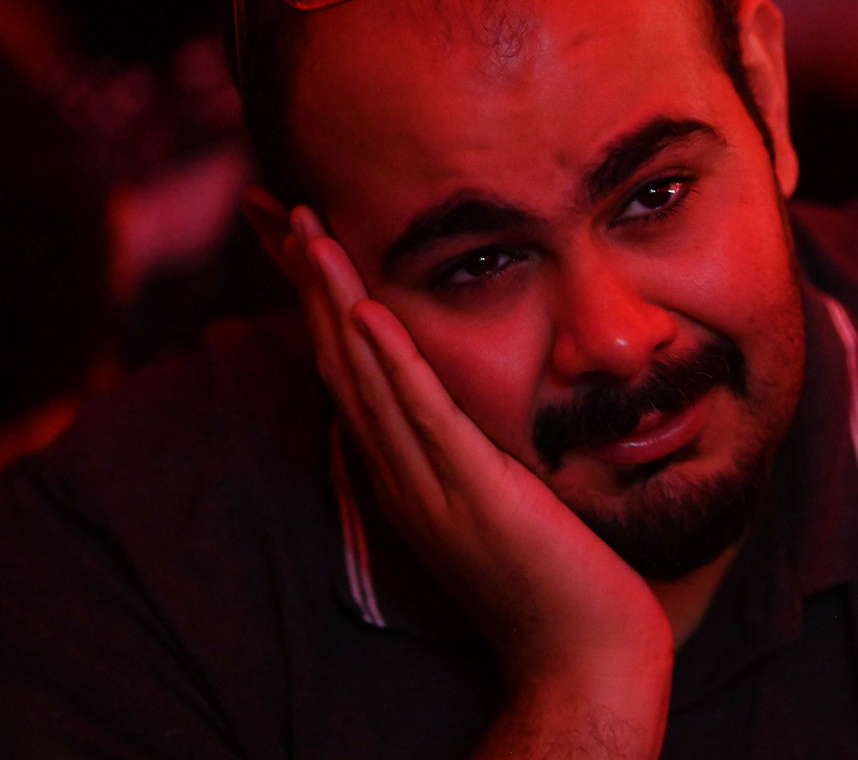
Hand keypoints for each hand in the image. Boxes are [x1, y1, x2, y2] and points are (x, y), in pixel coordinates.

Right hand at [283, 206, 671, 754]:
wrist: (582, 649)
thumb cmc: (553, 572)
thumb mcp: (498, 491)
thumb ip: (467, 445)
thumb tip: (460, 397)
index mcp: (404, 466)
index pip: (346, 364)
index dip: (315, 297)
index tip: (296, 232)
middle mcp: (401, 472)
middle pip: (337, 358)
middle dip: (306, 281)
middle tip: (276, 207)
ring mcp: (430, 483)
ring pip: (367, 377)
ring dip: (334, 301)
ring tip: (309, 233)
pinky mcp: (473, 493)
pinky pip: (423, 416)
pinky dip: (391, 362)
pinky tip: (367, 311)